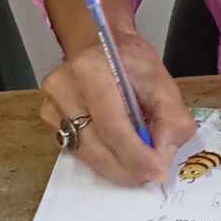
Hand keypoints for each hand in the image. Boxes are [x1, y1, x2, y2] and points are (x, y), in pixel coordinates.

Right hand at [39, 32, 194, 187]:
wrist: (101, 45)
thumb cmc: (131, 61)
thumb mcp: (162, 82)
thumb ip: (171, 119)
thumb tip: (162, 156)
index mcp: (90, 71)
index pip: (112, 126)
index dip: (136, 156)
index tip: (158, 173)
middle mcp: (62, 88)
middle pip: (95, 147)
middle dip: (128, 168)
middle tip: (151, 175)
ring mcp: (50, 105)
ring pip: (85, 154)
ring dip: (116, 167)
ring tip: (138, 165)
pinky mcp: (49, 120)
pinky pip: (78, 151)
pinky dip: (102, 159)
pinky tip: (118, 153)